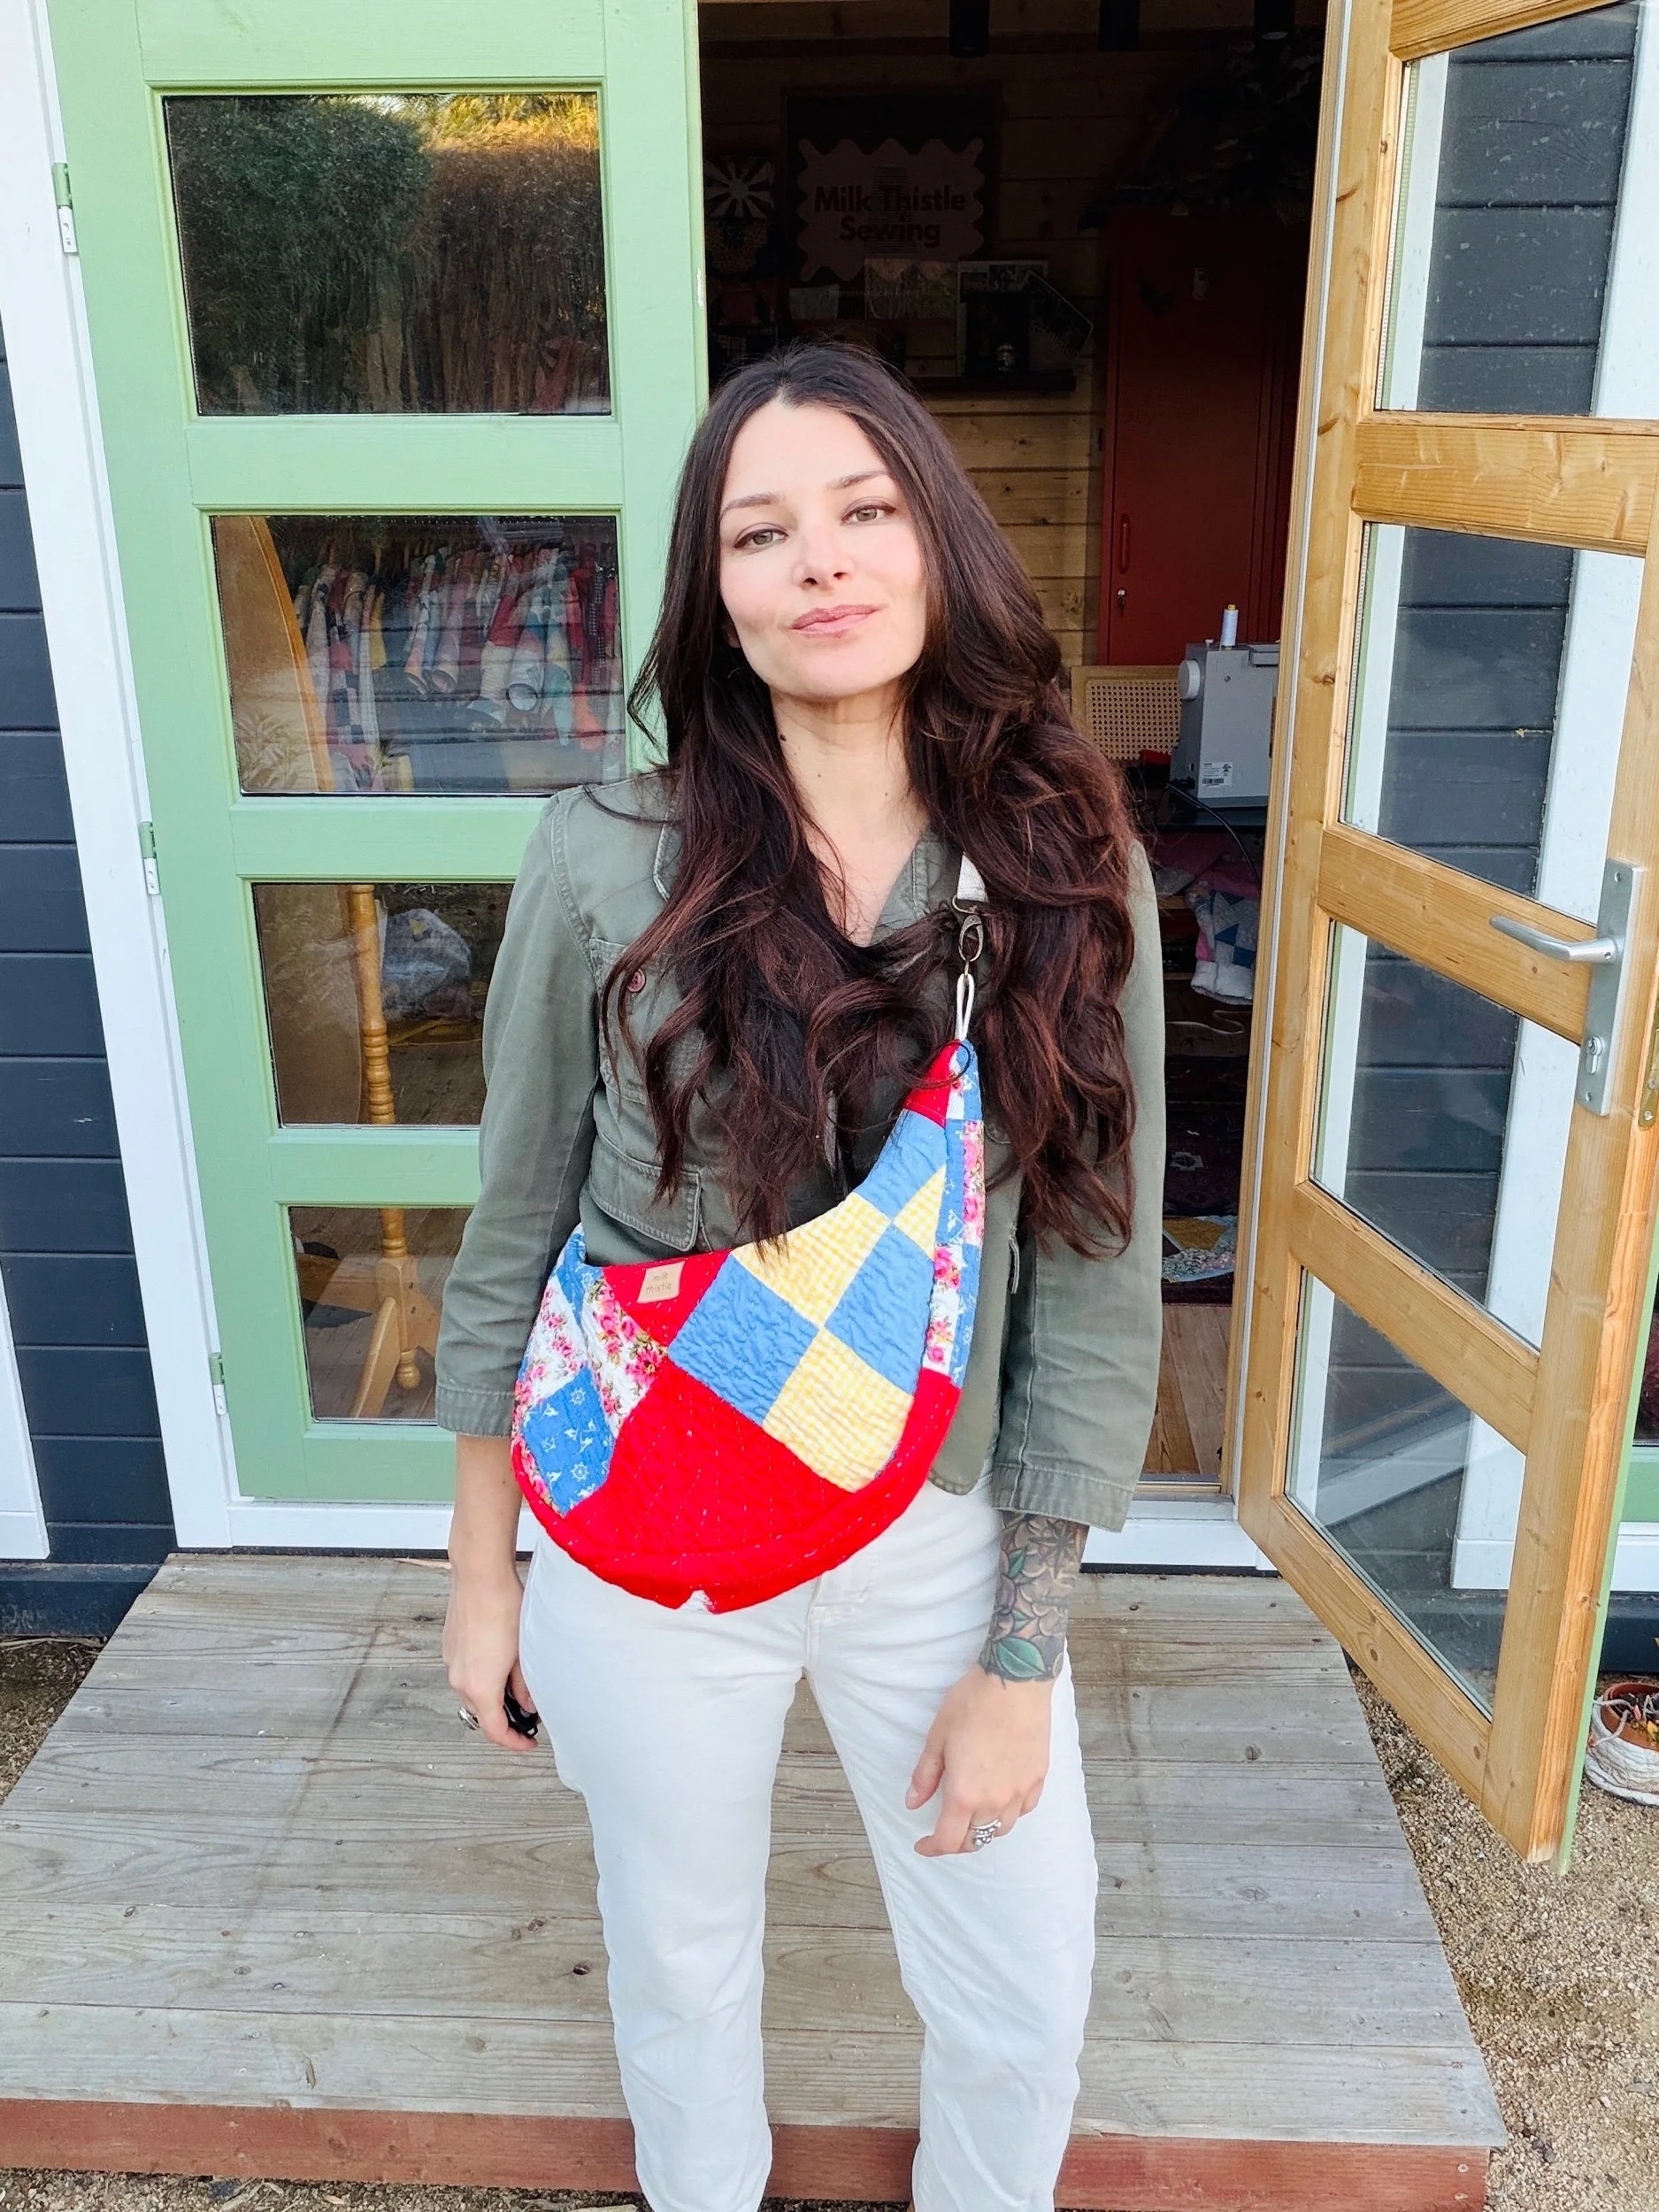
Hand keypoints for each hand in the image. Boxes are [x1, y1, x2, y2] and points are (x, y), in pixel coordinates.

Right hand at [443, 1565, 537, 1756]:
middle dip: (503, 1719)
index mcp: (480, 1687)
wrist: (480, 1575)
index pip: (495, 1731)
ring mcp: (451, 1662)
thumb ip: (524, 1684)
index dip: (514, 1742)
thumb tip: (527, 1703)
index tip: (529, 1742)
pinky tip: (499, 1662)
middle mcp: (459, 1680)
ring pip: (472, 1693)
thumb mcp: (524, 1652)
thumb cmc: (505, 1607)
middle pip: (481, 1714)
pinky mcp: (449, 1646)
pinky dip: (481, 1678)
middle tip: (527, 1716)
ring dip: (491, 1697)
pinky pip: (465, 1673)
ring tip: (515, 1686)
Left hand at [906, 1664, 1053, 1855]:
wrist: (1014, 1682)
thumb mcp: (937, 1737)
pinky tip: (1001, 1799)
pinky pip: (1023, 1810)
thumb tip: (913, 1803)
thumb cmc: (972, 1704)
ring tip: (972, 1816)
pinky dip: (1009, 1813)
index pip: (948, 1840)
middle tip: (944, 1830)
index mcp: (965, 1793)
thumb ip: (925, 1776)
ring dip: (983, 1829)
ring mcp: (1020, 1791)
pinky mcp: (1038, 1778)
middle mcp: (995, 1800)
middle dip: (956, 1841)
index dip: (932, 1848)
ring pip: (1001, 1829)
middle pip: (975, 1840)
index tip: (923, 1844)